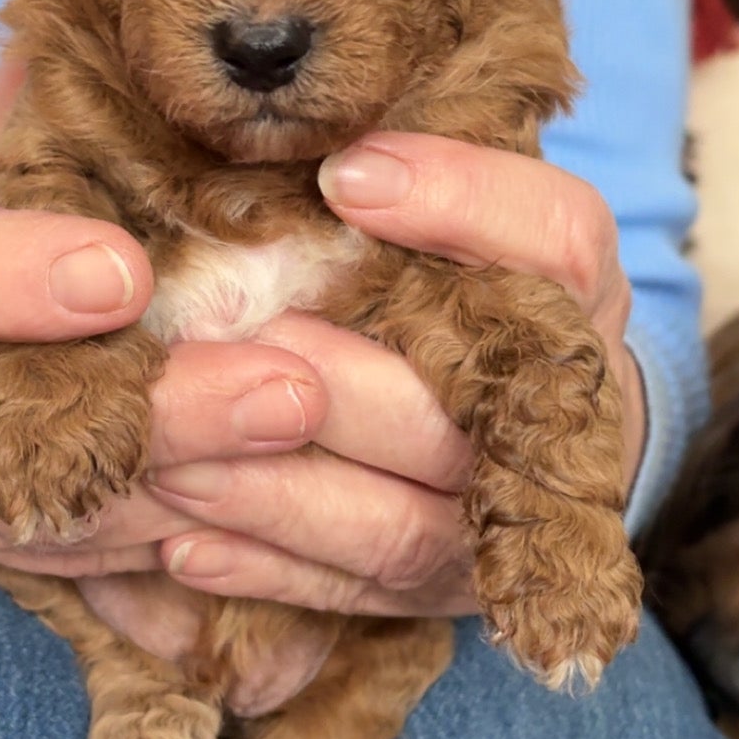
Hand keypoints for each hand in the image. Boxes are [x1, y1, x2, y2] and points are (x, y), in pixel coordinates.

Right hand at [0, 65, 331, 576]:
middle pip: (3, 405)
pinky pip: (66, 559)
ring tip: (304, 458)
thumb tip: (177, 30)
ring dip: (183, 487)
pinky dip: (164, 545)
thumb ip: (58, 102)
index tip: (129, 277)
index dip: (21, 277)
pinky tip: (265, 520)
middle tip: (290, 393)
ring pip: (46, 497)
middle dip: (156, 409)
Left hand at [139, 133, 644, 618]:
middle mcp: (562, 414)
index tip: (345, 175)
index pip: (556, 238)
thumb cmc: (442, 282)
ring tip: (167, 460)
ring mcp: (501, 523)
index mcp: (571, 294)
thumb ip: (386, 185)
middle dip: (336, 387)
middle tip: (219, 349)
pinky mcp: (440, 592)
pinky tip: (179, 545)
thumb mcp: (443, 215)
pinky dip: (261, 569)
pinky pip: (349, 594)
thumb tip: (300, 143)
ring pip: (396, 525)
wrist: (516, 429)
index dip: (460, 204)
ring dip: (274, 494)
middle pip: (457, 413)